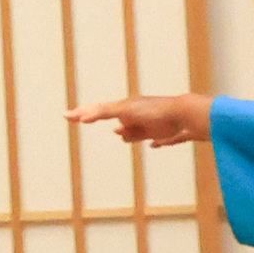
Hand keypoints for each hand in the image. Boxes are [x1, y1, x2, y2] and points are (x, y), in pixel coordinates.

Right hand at [72, 94, 214, 150]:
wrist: (186, 116)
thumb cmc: (155, 111)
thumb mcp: (126, 110)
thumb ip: (105, 111)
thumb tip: (83, 115)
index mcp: (126, 107)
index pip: (100, 110)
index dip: (83, 113)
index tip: (67, 116)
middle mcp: (138, 114)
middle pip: (117, 120)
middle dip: (107, 121)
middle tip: (89, 120)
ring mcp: (152, 124)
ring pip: (135, 131)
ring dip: (129, 134)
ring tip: (125, 135)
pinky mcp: (166, 134)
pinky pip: (157, 139)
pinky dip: (155, 142)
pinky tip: (155, 145)